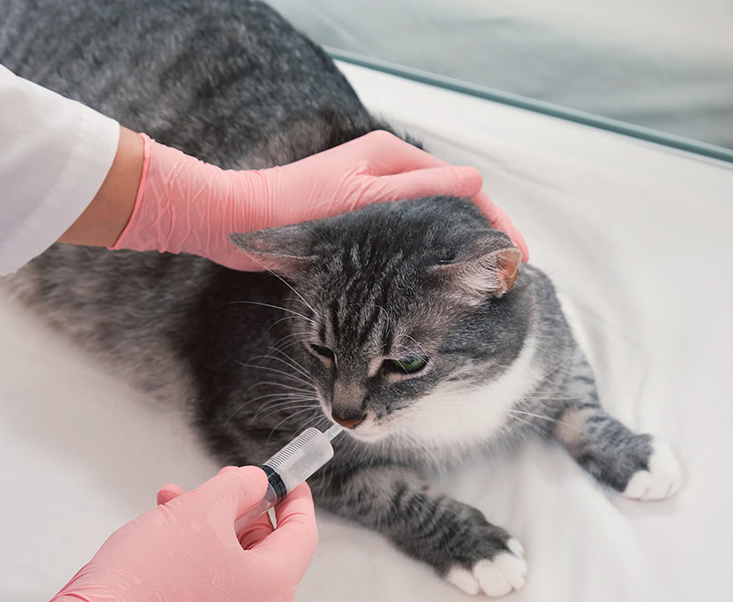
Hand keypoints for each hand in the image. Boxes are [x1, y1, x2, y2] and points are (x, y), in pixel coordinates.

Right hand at [0, 467, 317, 601]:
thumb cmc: (148, 582)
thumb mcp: (200, 511)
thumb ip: (237, 488)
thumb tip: (254, 483)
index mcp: (272, 586)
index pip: (302, 533)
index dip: (295, 498)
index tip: (288, 478)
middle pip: (266, 549)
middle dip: (240, 509)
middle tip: (222, 484)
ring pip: (232, 566)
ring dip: (210, 529)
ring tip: (175, 504)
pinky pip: (211, 588)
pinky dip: (196, 558)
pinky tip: (165, 537)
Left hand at [111, 130, 527, 268]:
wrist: (240, 223)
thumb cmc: (295, 206)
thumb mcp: (364, 198)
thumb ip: (418, 192)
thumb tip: (475, 184)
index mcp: (392, 157)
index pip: (461, 186)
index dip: (494, 221)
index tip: (517, 255)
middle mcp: (385, 174)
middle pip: (449, 206)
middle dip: (479, 239)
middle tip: (507, 279)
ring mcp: (371, 199)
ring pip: (427, 226)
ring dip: (453, 252)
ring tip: (481, 287)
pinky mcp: (356, 225)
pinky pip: (402, 241)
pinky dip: (422, 260)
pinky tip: (436, 285)